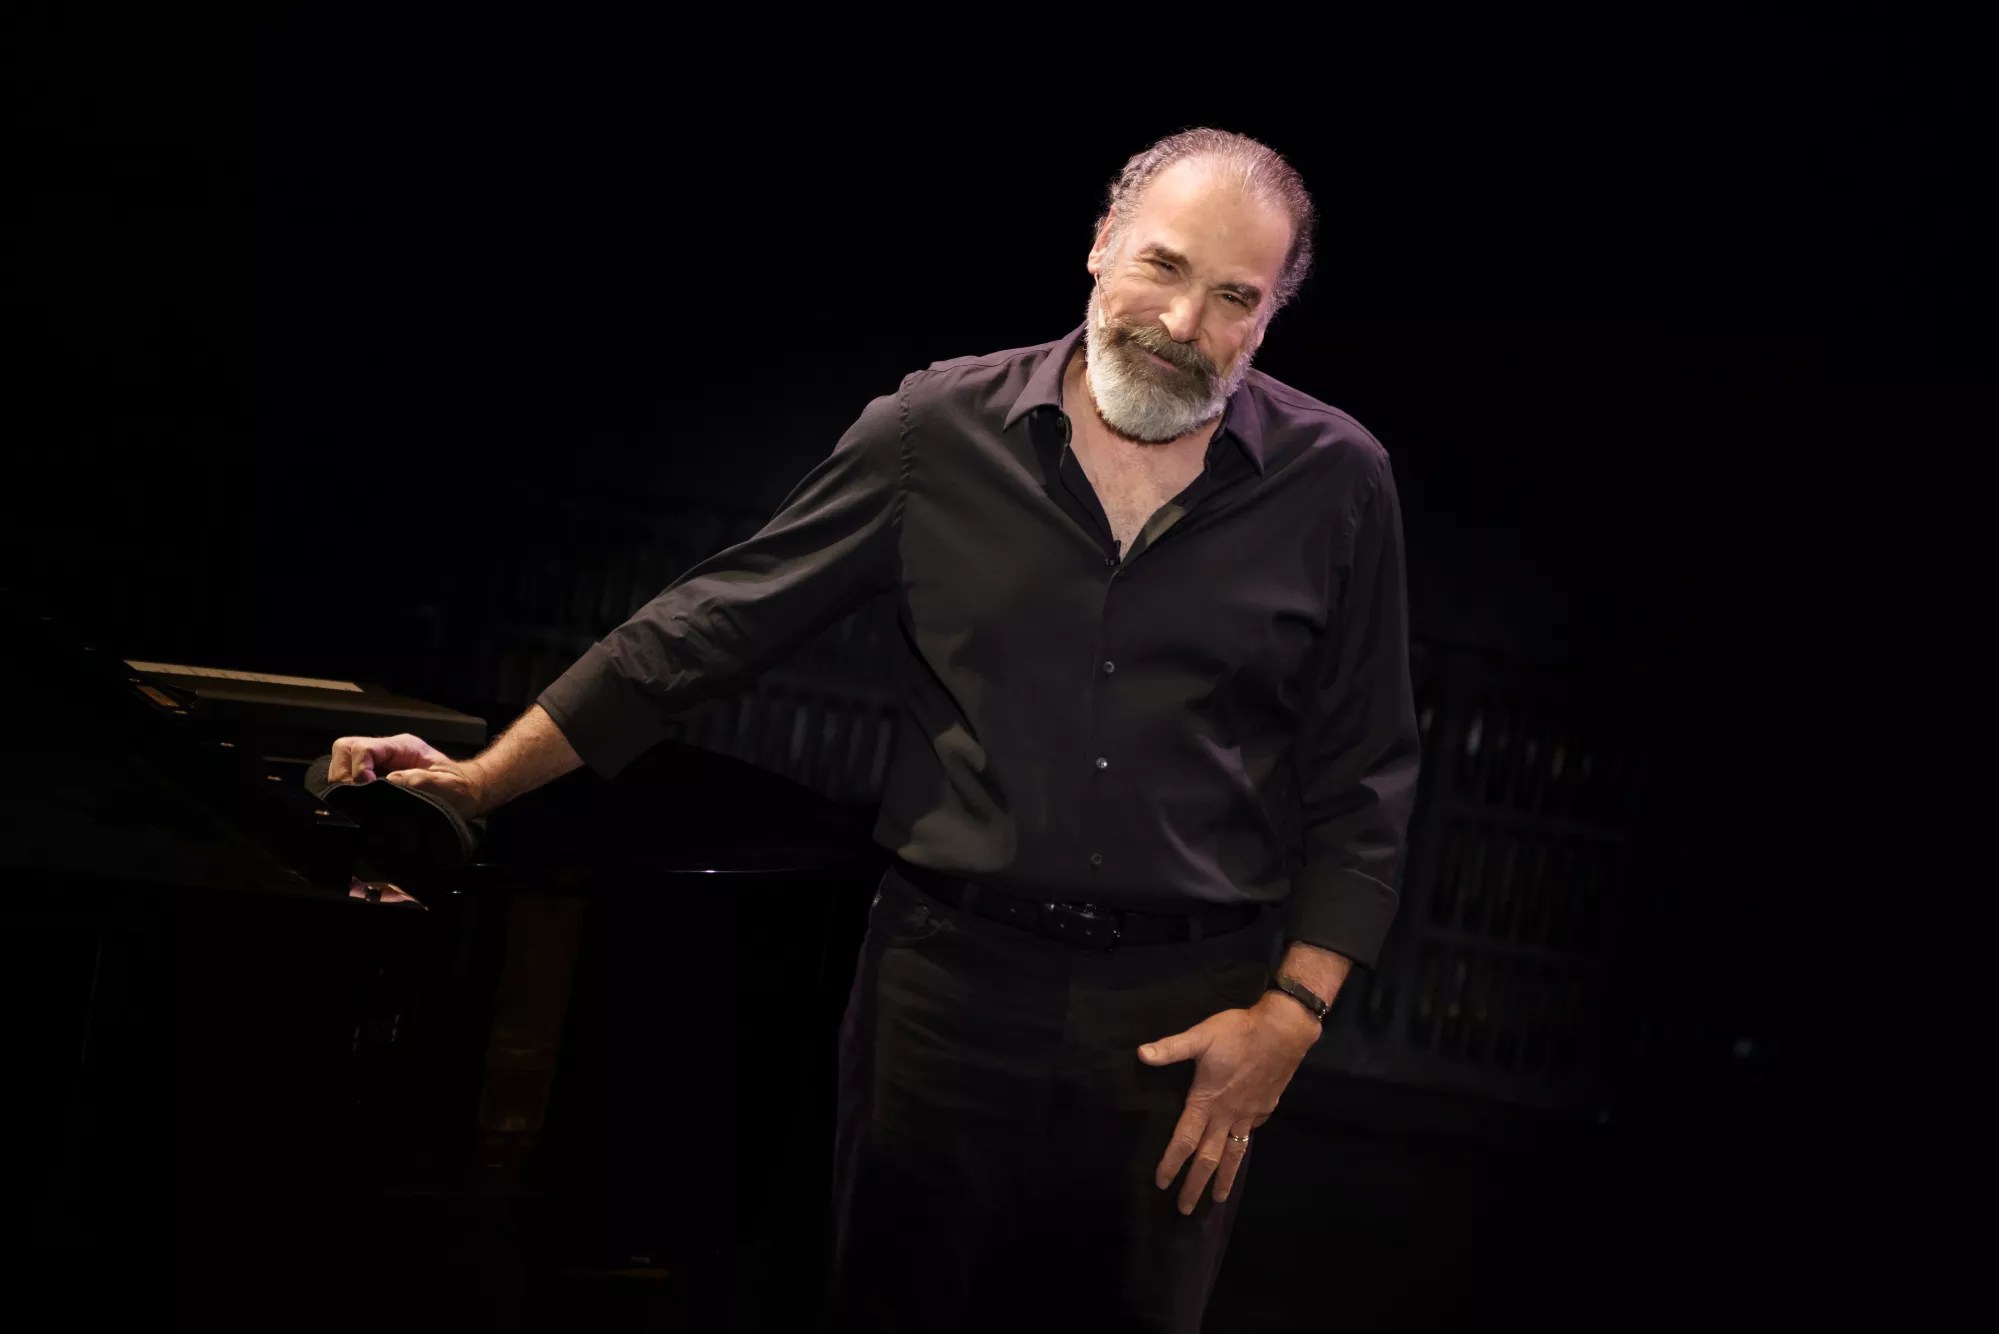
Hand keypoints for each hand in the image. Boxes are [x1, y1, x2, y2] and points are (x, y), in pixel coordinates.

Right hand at [328, 732, 488, 819]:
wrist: (467, 794)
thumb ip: (421, 780)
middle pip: (345, 748)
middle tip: (356, 796)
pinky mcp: (376, 777)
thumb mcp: (446, 784)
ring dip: (344, 781)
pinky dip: (349, 790)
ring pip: (342, 761)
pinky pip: (350, 777)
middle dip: (342, 772)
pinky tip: (360, 804)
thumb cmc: (459, 788)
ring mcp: (379, 763)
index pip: (364, 747)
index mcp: (403, 746)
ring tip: (358, 801)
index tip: (367, 788)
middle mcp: (387, 751)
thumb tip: (389, 781)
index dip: (358, 768)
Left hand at [1138, 993, 1320, 1214]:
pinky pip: (1248, 1136)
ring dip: (1223, 1179)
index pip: (1185, 1140)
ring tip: (1217, 1200)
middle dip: (1195, 1185)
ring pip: (1233, 1155)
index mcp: (1207, 1101)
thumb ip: (1172, 1048)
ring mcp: (1248, 1115)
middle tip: (1184, 1209)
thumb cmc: (1238, 1032)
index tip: (1162, 1184)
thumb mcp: (1201, 1036)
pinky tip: (1237, 1155)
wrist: (1283, 1031)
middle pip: (1208, 1158)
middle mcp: (1227, 1115)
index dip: (1172, 1162)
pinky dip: (1241, 1151)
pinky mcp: (1264, 1109)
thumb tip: (1142, 1054)